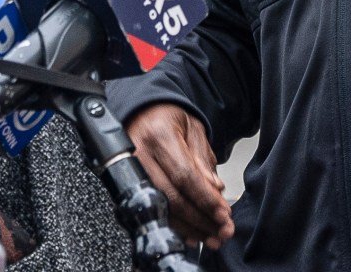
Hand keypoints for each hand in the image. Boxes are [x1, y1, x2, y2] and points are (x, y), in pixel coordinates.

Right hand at [125, 103, 233, 248]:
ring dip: (189, 228)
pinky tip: (190, 234)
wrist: (141, 112)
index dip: (205, 199)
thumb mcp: (193, 129)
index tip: (223, 214)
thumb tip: (215, 190)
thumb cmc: (167, 118)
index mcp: (159, 136)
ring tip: (210, 237)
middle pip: (171, 198)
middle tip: (222, 231)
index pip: (184, 176)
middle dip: (200, 220)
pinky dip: (173, 226)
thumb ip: (203, 160)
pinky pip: (152, 210)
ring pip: (161, 209)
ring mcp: (130, 172)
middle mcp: (140, 155)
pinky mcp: (127, 184)